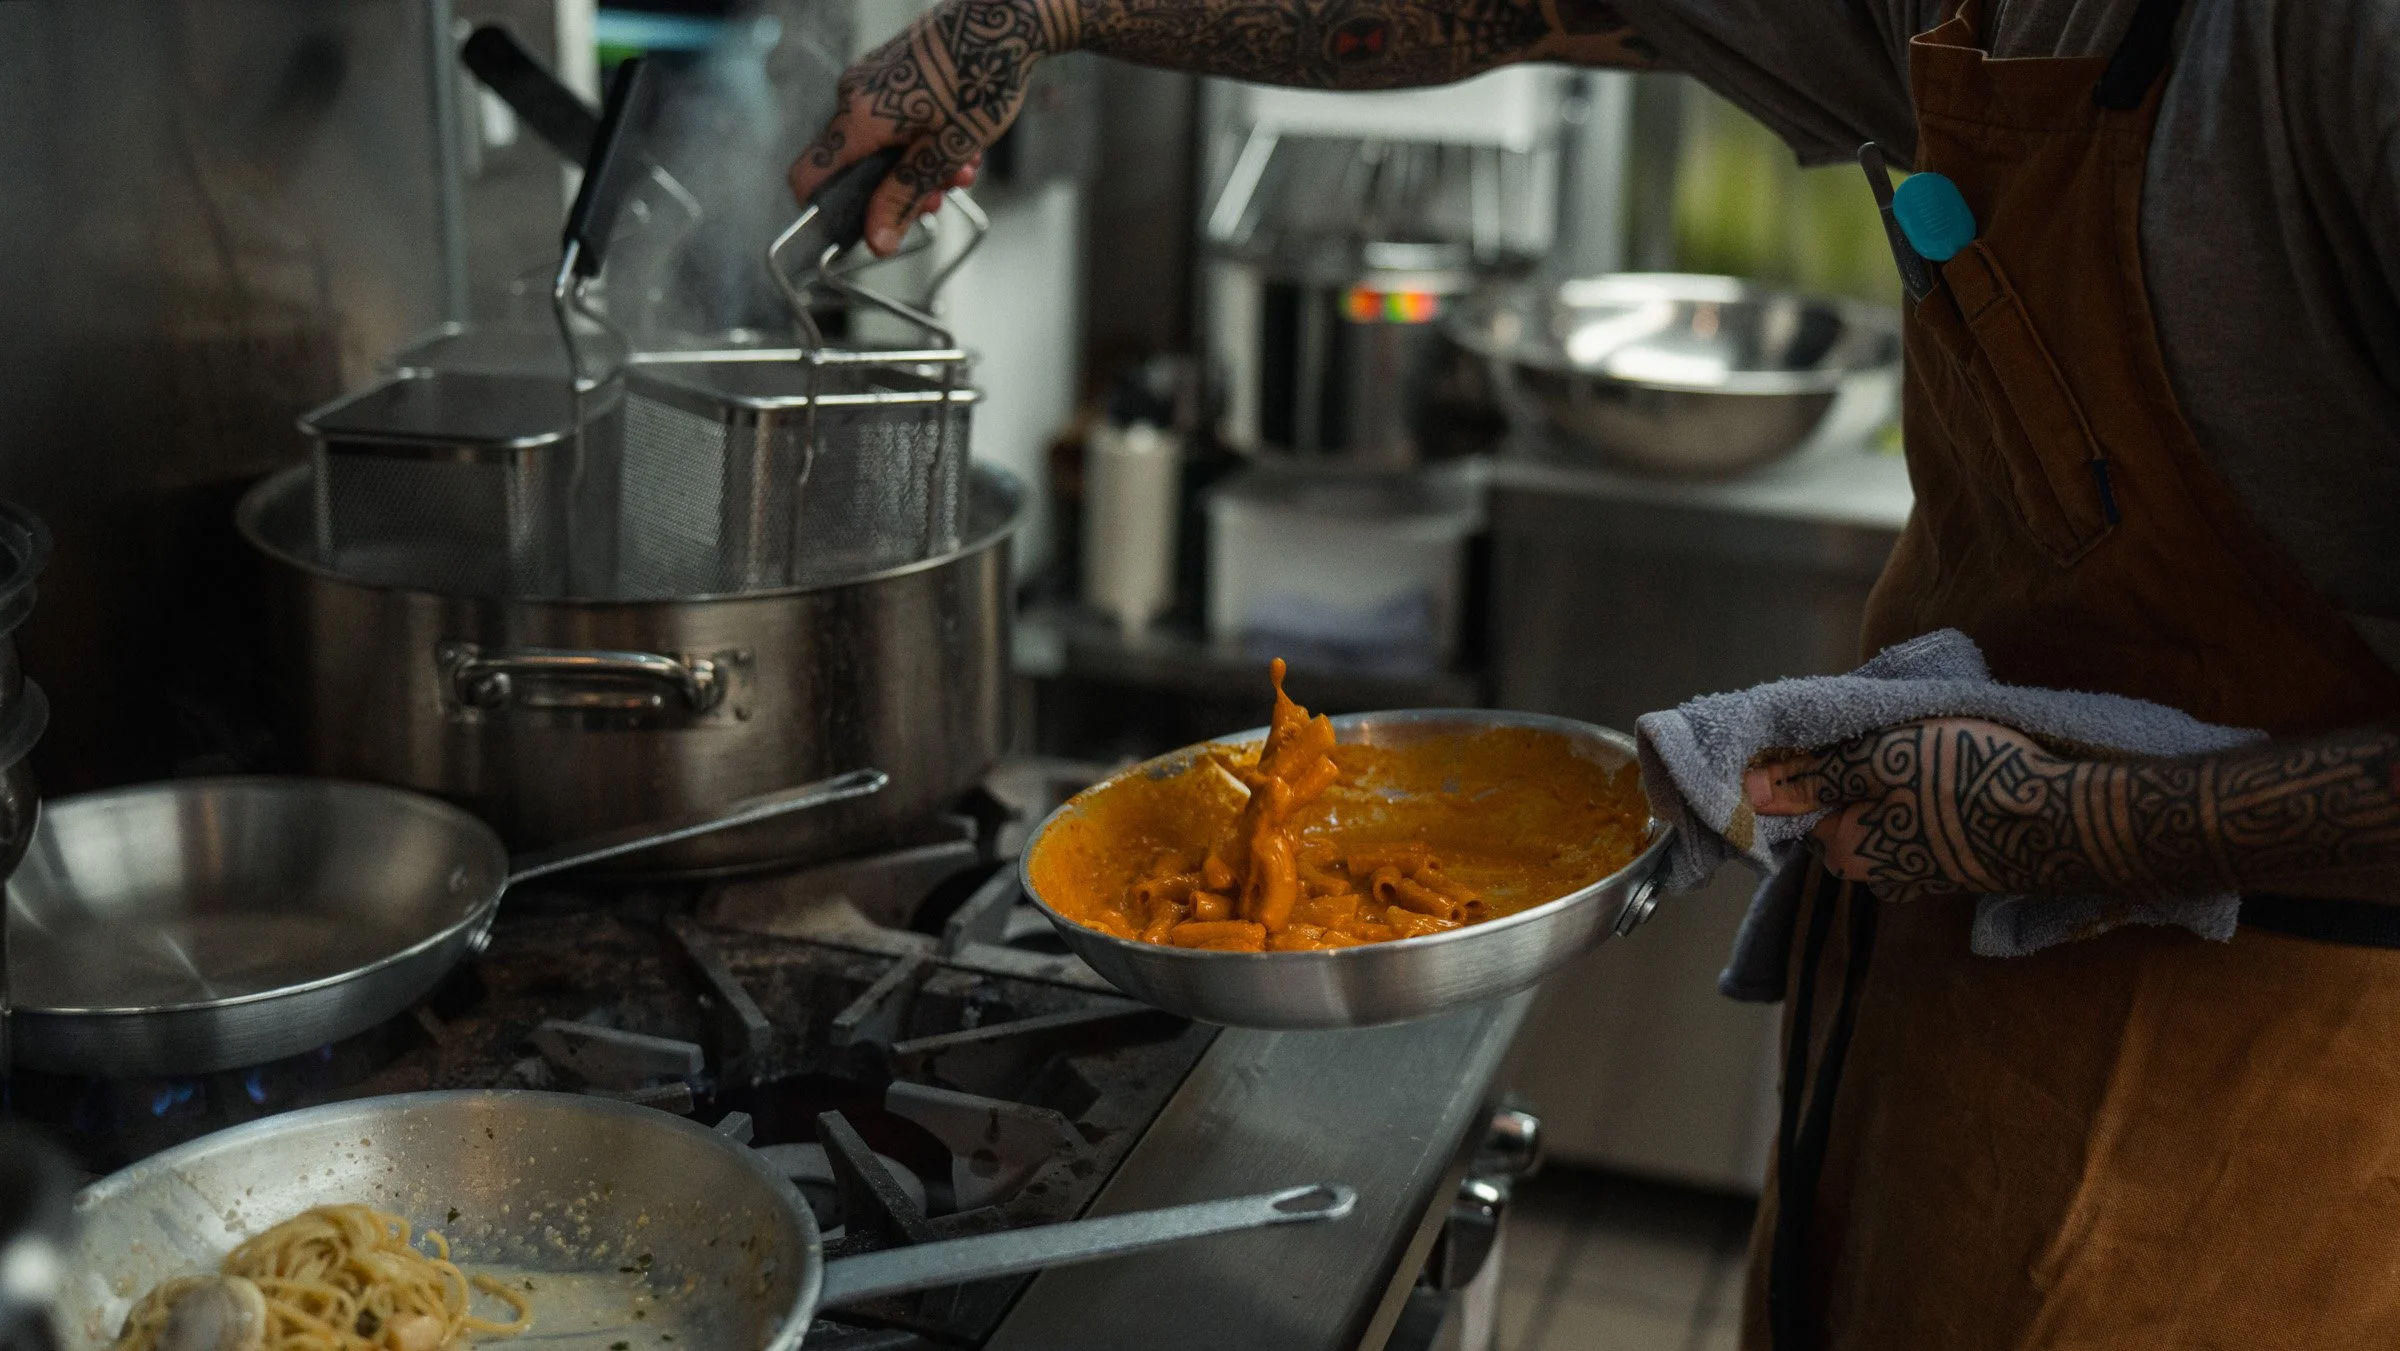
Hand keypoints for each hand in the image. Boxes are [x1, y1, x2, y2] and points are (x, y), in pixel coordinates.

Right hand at [788, 0, 1051, 254]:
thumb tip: (877, 239)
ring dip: (920, 166)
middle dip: (899, 190)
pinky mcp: (890, 70)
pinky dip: (922, 137)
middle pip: (855, 166)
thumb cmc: (981, 77)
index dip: (827, 210)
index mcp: (858, 117)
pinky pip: (892, 117)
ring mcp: (870, 78)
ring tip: (962, 165)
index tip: (862, 226)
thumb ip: (905, 196)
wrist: (1007, 17)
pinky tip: (959, 138)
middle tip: (940, 196)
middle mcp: (853, 94)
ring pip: (881, 144)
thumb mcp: (946, 151)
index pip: (809, 176)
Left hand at [1743, 718, 2104, 899]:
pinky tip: (1962, 777)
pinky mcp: (1967, 869)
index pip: (1805, 809)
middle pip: (1849, 817)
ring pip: (1892, 823)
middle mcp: (1881, 876)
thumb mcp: (1879, 759)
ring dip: (1903, 792)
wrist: (2064, 821)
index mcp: (1847, 851)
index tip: (1846, 736)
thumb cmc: (1965, 779)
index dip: (1818, 768)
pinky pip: (1931, 832)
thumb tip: (1749, 791)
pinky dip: (1937, 805)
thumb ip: (1814, 775)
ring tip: (1935, 753)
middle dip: (1862, 781)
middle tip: (1896, 738)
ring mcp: (1927, 878)